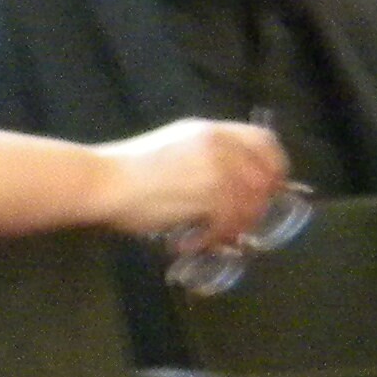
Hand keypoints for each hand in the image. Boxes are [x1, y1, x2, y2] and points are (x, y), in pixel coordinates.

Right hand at [93, 117, 287, 253]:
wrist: (101, 181)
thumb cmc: (125, 169)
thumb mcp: (173, 148)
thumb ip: (203, 156)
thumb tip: (226, 184)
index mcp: (212, 131)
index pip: (264, 140)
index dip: (274, 166)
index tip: (268, 186)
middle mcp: (222, 147)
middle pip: (264, 177)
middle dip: (257, 206)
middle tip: (240, 225)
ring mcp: (218, 171)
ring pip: (249, 205)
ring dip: (233, 228)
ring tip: (211, 240)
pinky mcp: (209, 197)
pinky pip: (227, 224)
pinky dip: (210, 240)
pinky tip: (189, 244)